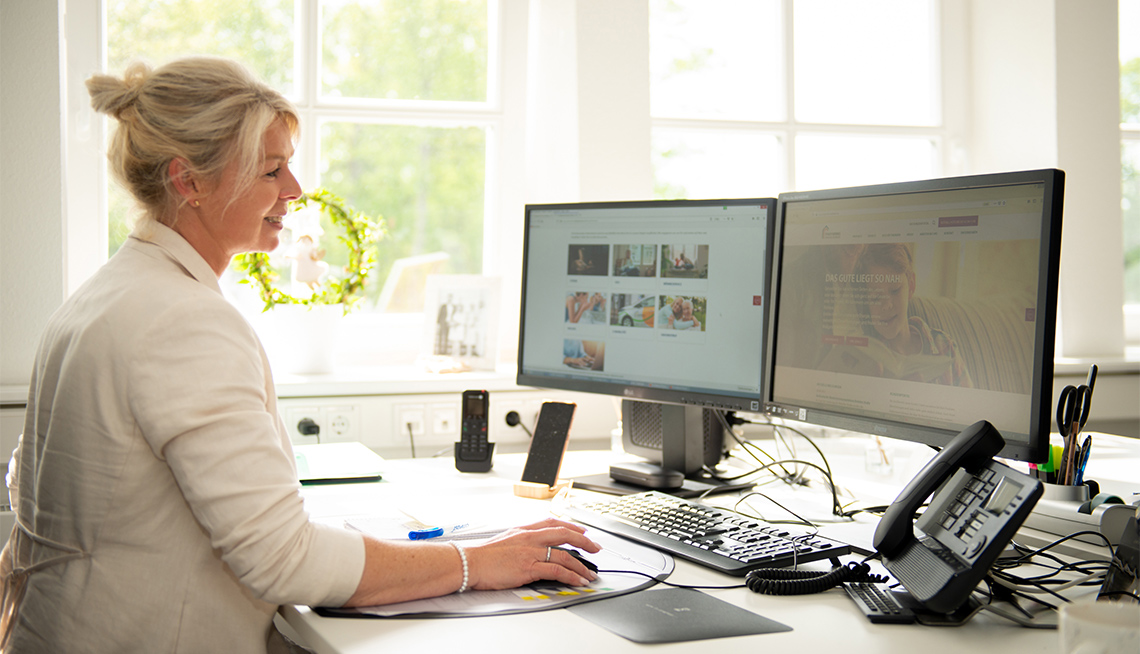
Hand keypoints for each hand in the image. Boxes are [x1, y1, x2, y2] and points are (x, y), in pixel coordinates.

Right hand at [465, 518, 600, 589]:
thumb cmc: (484, 555)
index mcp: (524, 530)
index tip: (582, 531)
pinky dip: (571, 576)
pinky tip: (578, 581)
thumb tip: (533, 547)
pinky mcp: (529, 568)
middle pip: (564, 535)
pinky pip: (557, 571)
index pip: (553, 523)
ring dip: (580, 565)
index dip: (571, 526)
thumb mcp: (505, 539)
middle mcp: (530, 538)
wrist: (470, 562)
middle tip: (596, 548)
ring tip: (589, 573)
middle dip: (584, 542)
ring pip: (564, 555)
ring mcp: (531, 552)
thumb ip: (521, 541)